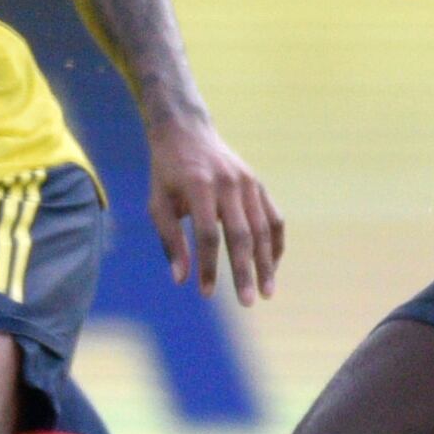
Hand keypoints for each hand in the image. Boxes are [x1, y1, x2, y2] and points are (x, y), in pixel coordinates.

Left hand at [148, 117, 282, 304]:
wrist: (186, 130)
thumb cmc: (167, 172)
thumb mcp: (158, 203)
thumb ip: (170, 240)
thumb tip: (181, 279)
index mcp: (200, 186)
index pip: (208, 235)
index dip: (209, 266)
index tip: (205, 294)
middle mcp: (229, 183)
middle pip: (242, 235)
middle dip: (245, 272)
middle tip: (248, 303)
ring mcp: (248, 183)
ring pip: (263, 229)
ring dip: (266, 264)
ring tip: (267, 293)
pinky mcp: (258, 185)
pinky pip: (273, 218)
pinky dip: (275, 244)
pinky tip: (271, 267)